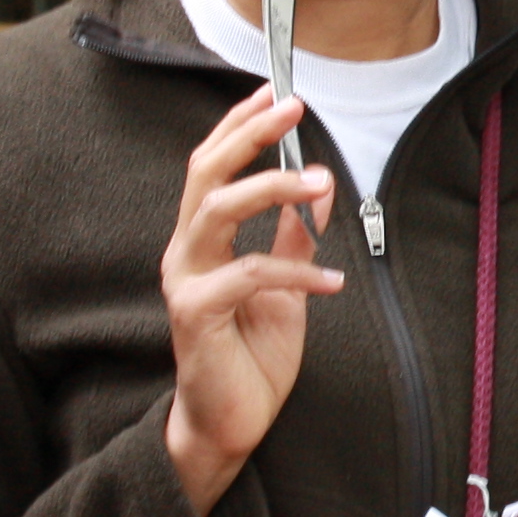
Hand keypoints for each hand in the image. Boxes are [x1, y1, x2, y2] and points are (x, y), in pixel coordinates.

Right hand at [162, 86, 340, 511]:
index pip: (211, 165)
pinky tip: (333, 279)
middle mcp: (184, 252)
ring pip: (217, 211)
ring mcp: (184, 281)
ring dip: (272, 187)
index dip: (240, 125)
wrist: (230, 424)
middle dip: (248, 134)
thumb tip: (318, 188)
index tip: (277, 92)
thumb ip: (291, 238)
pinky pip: (247, 274)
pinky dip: (295, 269)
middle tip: (293, 107)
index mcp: (200, 240)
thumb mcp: (284, 289)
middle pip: (204, 173)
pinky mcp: (194, 315)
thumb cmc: (250, 358)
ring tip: (321, 182)